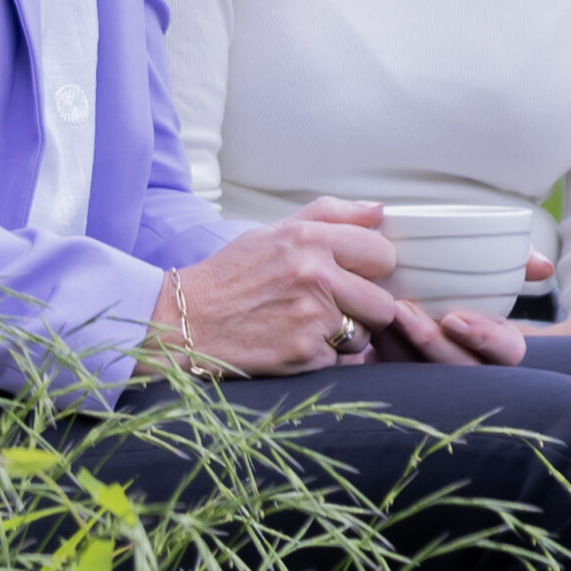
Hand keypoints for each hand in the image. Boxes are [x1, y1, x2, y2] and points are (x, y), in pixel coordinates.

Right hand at [141, 197, 400, 377]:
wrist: (187, 322)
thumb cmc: (230, 276)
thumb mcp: (272, 232)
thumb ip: (329, 215)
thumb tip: (380, 210)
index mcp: (308, 239)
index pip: (382, 253)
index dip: (372, 268)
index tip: (355, 275)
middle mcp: (314, 275)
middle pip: (383, 302)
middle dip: (365, 309)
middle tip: (334, 307)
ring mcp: (312, 317)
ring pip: (364, 334)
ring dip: (345, 336)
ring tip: (306, 325)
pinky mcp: (306, 355)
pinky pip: (341, 360)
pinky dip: (323, 356)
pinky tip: (293, 343)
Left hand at [369, 252, 555, 366]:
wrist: (405, 289)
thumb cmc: (453, 283)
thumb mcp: (485, 272)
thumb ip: (517, 262)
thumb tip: (545, 266)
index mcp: (499, 343)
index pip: (506, 352)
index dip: (484, 338)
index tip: (454, 318)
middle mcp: (470, 366)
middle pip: (460, 371)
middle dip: (432, 344)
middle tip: (403, 311)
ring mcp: (436, 377)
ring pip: (420, 375)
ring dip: (398, 345)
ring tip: (379, 313)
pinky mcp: (401, 381)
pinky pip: (390, 376)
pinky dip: (377, 350)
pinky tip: (364, 326)